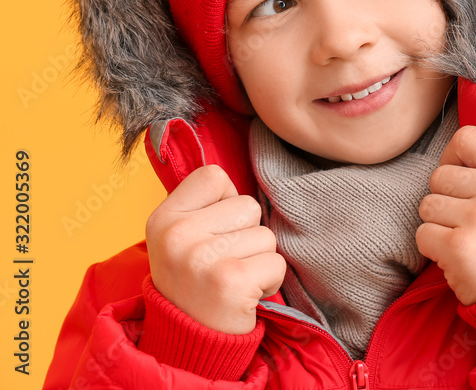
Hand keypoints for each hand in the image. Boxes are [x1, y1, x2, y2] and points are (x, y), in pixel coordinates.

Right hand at [145, 164, 285, 333]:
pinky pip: (276, 262)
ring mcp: (203, 258)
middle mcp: (177, 236)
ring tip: (232, 280)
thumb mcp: (180, 238)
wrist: (189, 344)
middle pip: (248, 206)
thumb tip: (235, 168)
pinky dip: (269, 281)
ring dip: (259, 260)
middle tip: (222, 264)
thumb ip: (202, 204)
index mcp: (163, 218)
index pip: (215, 176)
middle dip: (246, 236)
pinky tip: (244, 296)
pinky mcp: (231, 281)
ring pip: (266, 236)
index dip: (226, 202)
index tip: (212, 232)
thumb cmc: (194, 283)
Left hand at [416, 125, 475, 305]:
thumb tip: (454, 147)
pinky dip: (434, 248)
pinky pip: (422, 234)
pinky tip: (458, 256)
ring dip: (439, 224)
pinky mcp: (460, 247)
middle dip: (446, 198)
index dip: (454, 157)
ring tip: (468, 238)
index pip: (466, 137)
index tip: (463, 179)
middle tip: (471, 221)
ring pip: (427, 204)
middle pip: (439, 174)